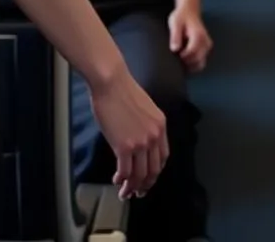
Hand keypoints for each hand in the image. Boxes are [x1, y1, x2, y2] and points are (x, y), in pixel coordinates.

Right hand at [89, 63, 168, 199]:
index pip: (163, 157)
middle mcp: (154, 136)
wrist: (111, 82)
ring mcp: (140, 143)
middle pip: (154, 170)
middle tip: (138, 193)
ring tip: (125, 193)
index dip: (155, 172)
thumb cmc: (122, 91)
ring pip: (140, 175)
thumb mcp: (145, 108)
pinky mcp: (124, 146)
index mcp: (161, 126)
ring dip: (132, 187)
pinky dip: (122, 180)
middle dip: (146, 185)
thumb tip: (139, 140)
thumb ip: (146, 125)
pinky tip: (116, 180)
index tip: (148, 178)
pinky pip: (126, 172)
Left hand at [167, 5, 212, 72]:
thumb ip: (175, 36)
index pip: (192, 52)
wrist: (189, 10)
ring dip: (191, 65)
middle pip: (197, 59)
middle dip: (186, 62)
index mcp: (198, 35)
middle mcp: (205, 41)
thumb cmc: (181, 16)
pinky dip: (194, 64)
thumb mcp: (175, 22)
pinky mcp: (206, 48)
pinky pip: (202, 62)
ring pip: (201, 63)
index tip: (176, 54)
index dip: (182, 57)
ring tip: (181, 60)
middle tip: (176, 58)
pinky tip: (186, 61)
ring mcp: (207, 45)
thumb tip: (175, 49)